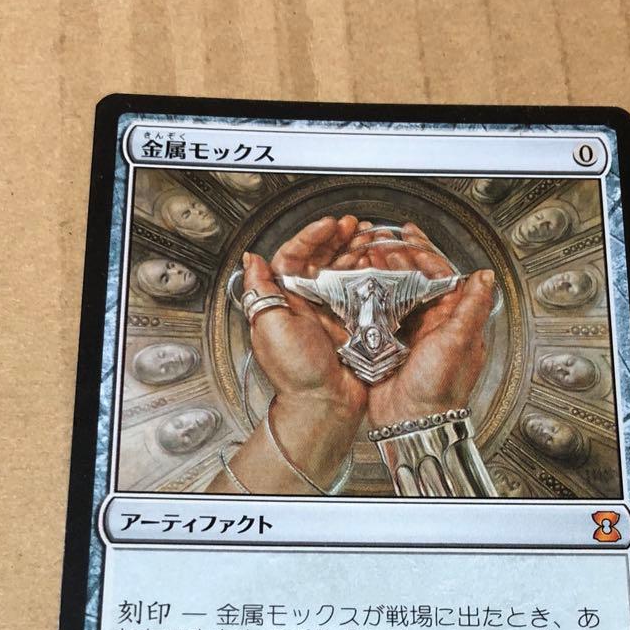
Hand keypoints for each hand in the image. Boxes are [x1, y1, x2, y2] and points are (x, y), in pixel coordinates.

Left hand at [217, 216, 366, 493]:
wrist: (324, 405)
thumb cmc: (296, 374)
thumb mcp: (270, 328)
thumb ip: (260, 291)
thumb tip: (251, 260)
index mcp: (285, 301)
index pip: (294, 256)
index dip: (311, 237)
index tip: (328, 225)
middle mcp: (307, 304)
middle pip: (321, 260)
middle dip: (338, 239)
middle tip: (354, 226)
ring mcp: (330, 314)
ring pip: (342, 272)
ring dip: (355, 252)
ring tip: (369, 239)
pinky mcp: (352, 325)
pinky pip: (361, 292)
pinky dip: (370, 275)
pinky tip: (378, 265)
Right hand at [333, 222, 494, 426]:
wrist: (411, 421)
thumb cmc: (439, 388)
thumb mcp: (459, 342)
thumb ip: (472, 307)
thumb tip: (485, 276)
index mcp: (454, 320)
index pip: (441, 276)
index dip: (425, 253)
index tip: (409, 237)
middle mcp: (432, 325)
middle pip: (416, 281)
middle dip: (400, 258)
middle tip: (382, 242)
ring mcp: (409, 334)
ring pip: (396, 294)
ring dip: (383, 274)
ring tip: (368, 257)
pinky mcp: (387, 346)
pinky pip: (378, 315)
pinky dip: (369, 297)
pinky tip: (359, 285)